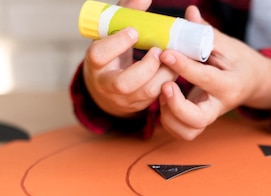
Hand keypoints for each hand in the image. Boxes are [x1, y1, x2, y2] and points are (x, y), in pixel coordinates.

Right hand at [82, 0, 177, 117]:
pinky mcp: (139, 106)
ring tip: (172, 56)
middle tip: (159, 50)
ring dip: (164, 73)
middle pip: (124, 83)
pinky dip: (169, 80)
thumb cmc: (112, 53)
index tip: (134, 30)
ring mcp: (124, 99)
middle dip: (146, 66)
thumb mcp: (112, 33)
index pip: (99, 55)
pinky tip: (175, 67)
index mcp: (95, 63)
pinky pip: (157, 97)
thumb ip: (126, 15)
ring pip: (146, 93)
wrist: (106, 89)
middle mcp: (106, 85)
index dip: (117, 43)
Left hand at [157, 6, 270, 140]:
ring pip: (187, 131)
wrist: (253, 82)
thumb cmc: (238, 60)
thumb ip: (205, 32)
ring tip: (163, 93)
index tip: (166, 53)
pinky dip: (168, 122)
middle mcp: (219, 105)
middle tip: (165, 86)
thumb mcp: (227, 44)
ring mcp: (209, 117)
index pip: (205, 78)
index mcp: (229, 84)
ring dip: (169, 116)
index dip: (183, 66)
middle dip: (176, 106)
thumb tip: (190, 13)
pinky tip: (164, 101)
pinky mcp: (199, 121)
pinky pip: (182, 132)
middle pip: (197, 120)